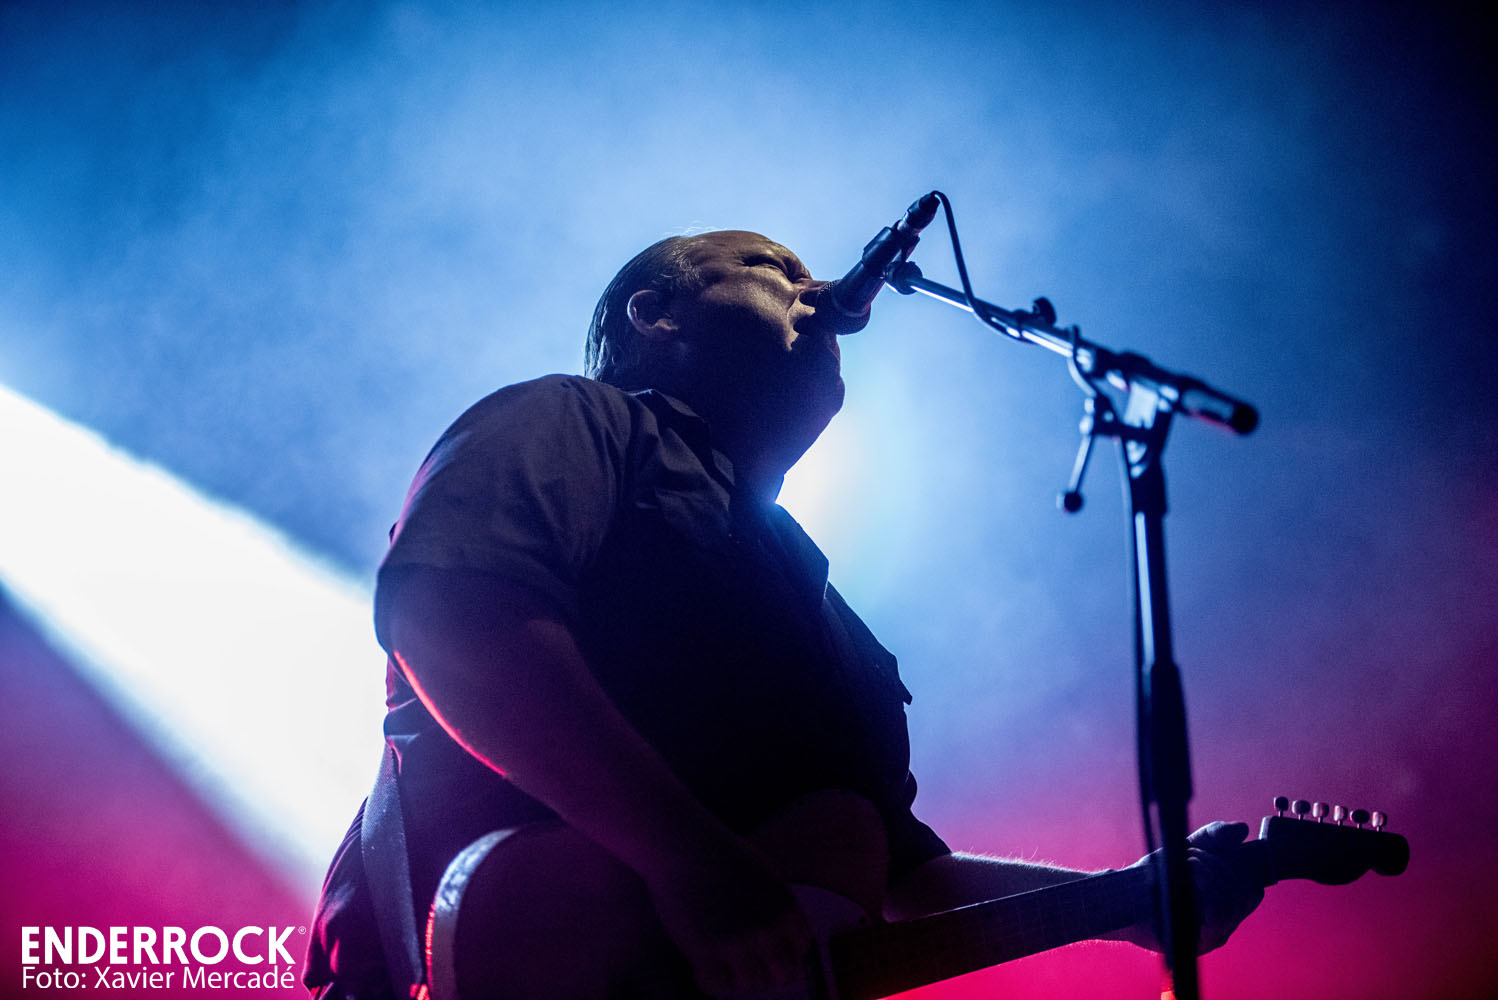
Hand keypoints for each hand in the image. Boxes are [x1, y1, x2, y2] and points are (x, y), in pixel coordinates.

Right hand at [644, 835, 813, 996]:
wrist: (681, 845)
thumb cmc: (720, 854)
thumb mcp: (766, 874)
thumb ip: (780, 906)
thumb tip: (787, 939)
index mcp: (786, 908)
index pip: (801, 949)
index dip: (783, 949)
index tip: (767, 948)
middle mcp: (767, 930)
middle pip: (783, 975)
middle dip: (767, 968)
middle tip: (748, 960)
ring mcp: (736, 944)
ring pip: (751, 984)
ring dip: (738, 975)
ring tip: (722, 957)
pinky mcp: (704, 952)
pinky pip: (717, 986)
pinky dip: (712, 980)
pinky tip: (703, 963)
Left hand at [1125, 821, 1265, 955]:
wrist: (1128, 894)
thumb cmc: (1158, 874)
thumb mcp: (1188, 848)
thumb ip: (1214, 837)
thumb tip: (1241, 829)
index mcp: (1225, 904)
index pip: (1252, 891)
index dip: (1239, 870)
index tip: (1216, 855)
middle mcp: (1223, 923)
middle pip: (1241, 893)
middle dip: (1217, 866)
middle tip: (1192, 859)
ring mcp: (1213, 936)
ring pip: (1229, 902)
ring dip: (1207, 873)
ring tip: (1187, 866)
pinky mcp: (1198, 942)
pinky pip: (1216, 917)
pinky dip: (1202, 888)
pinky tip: (1187, 881)